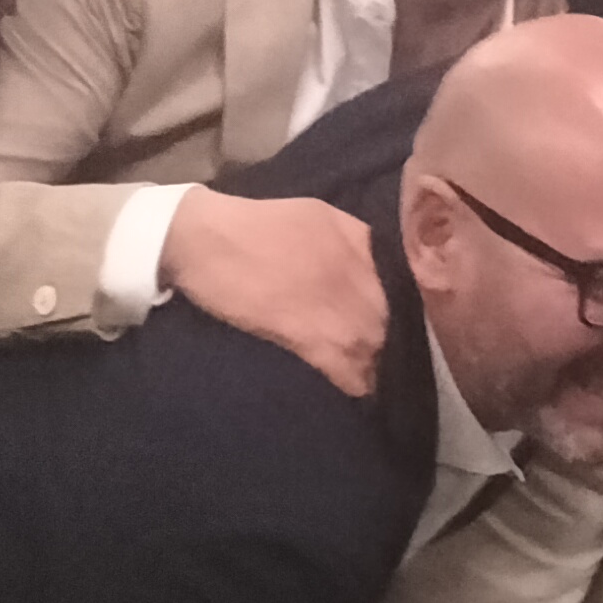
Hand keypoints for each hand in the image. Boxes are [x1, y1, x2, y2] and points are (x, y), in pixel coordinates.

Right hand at [162, 190, 386, 397]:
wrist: (207, 239)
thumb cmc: (253, 224)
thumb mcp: (316, 213)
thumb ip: (352, 237)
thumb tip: (372, 262)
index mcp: (361, 242)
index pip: (395, 285)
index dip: (388, 307)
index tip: (380, 319)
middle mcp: (360, 276)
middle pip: (388, 320)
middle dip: (382, 337)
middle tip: (370, 351)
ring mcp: (340, 309)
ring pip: (373, 349)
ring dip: (369, 363)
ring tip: (363, 374)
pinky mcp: (313, 339)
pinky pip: (349, 372)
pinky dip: (354, 382)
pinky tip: (352, 388)